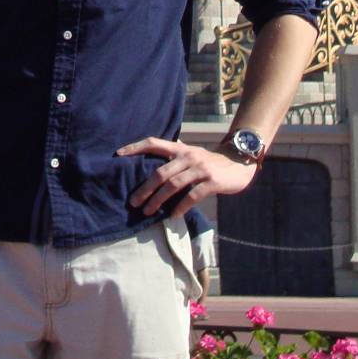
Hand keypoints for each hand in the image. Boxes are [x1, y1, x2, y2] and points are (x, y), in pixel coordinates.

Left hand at [119, 135, 255, 220]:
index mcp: (180, 148)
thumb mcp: (191, 155)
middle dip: (145, 188)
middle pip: (160, 172)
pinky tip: (172, 215)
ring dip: (158, 200)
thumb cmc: (210, 162)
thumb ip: (174, 159)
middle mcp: (187, 156)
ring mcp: (200, 168)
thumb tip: (152, 170)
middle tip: (133, 202)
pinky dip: (180, 206)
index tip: (118, 155)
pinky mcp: (211, 181)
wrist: (239, 163)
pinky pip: (192, 195)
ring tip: (148, 211)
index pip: (153, 143)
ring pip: (173, 184)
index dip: (135, 147)